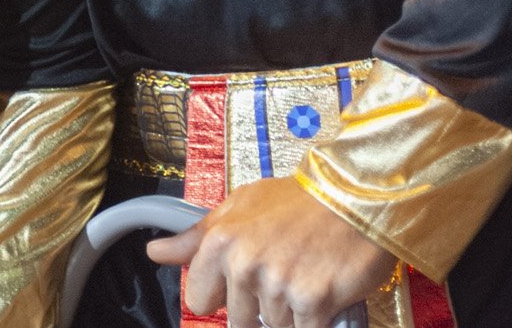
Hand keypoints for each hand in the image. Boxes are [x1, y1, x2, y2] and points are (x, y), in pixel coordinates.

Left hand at [144, 176, 395, 326]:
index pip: (199, 299)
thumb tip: (156, 252)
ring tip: (304, 274)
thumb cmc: (299, 201)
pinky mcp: (312, 302)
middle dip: (259, 305)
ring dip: (290, 311)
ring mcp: (278, 285)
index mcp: (220, 242)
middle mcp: (244, 265)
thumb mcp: (240, 205)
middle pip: (238, 320)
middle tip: (282, 273)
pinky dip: (313, 319)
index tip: (239, 285)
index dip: (221, 296)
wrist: (355, 197)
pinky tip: (320, 290)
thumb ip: (196, 236)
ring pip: (274, 325)